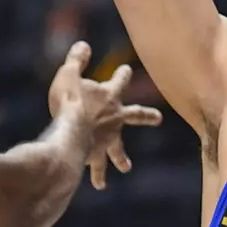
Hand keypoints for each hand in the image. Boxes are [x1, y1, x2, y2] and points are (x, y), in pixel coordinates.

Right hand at [48, 42, 162, 189]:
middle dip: (145, 116)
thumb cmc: (70, 102)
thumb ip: (76, 60)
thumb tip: (83, 45)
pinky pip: (96, 166)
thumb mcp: (68, 74)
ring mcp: (107, 139)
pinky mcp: (95, 155)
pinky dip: (96, 173)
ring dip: (121, 158)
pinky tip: (97, 181)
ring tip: (126, 167)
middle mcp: (114, 119)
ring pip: (117, 150)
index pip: (119, 81)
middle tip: (157, 118)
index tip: (127, 69)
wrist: (70, 134)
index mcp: (110, 97)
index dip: (122, 74)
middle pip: (134, 116)